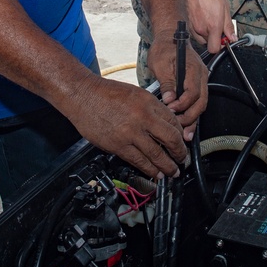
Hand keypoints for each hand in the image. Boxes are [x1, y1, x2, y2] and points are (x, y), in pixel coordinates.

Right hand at [67, 74, 189, 178]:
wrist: (83, 95)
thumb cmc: (107, 93)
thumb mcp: (136, 93)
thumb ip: (152, 108)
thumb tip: (166, 124)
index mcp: (149, 103)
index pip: (173, 122)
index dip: (181, 135)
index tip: (183, 142)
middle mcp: (142, 118)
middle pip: (170, 139)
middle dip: (180, 153)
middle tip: (183, 159)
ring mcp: (130, 133)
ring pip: (156, 154)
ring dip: (167, 166)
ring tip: (172, 172)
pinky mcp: (117, 145)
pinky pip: (138, 161)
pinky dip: (149, 169)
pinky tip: (155, 174)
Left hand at [147, 33, 208, 138]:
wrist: (169, 37)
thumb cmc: (164, 47)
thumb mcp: (160, 63)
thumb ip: (166, 81)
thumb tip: (169, 99)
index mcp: (193, 68)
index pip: (192, 92)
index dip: (182, 104)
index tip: (171, 109)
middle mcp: (201, 75)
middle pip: (201, 102)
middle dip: (191, 118)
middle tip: (179, 129)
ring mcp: (201, 80)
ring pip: (201, 104)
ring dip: (193, 119)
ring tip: (185, 134)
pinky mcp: (196, 84)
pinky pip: (197, 102)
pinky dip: (192, 114)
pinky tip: (186, 125)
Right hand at [185, 0, 235, 52]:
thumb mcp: (226, 9)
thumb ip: (228, 26)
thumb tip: (232, 38)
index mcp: (213, 26)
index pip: (214, 49)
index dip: (219, 47)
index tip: (223, 40)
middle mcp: (202, 29)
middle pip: (208, 44)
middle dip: (214, 38)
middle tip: (217, 28)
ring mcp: (193, 27)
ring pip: (201, 39)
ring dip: (206, 35)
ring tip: (209, 22)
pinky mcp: (187, 24)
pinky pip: (194, 33)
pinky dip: (199, 30)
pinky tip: (202, 20)